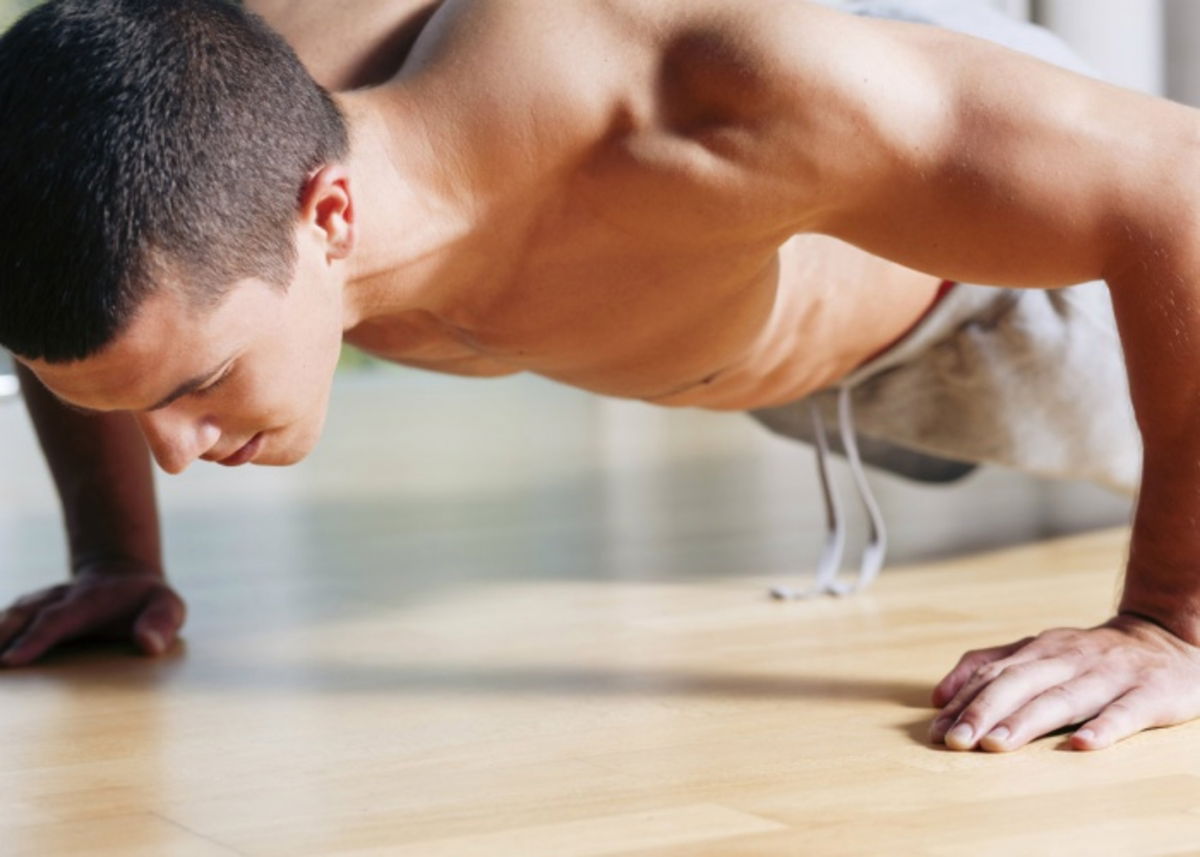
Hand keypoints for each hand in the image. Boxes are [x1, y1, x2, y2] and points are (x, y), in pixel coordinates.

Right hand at [0, 561, 185, 667]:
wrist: (123, 575)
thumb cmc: (149, 600)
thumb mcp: (169, 606)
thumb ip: (162, 623)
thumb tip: (149, 645)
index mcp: (89, 601)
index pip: (56, 620)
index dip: (34, 640)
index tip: (11, 661)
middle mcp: (59, 599)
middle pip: (22, 615)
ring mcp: (43, 603)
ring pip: (10, 615)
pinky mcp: (33, 611)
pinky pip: (8, 621)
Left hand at [929, 614, 1199, 751]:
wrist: (1167, 637)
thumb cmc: (1090, 656)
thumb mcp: (1038, 652)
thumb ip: (988, 666)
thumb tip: (939, 696)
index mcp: (1039, 651)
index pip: (993, 675)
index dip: (964, 703)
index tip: (938, 732)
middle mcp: (1069, 659)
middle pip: (1019, 684)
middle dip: (984, 712)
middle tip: (957, 741)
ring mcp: (1109, 675)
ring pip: (1063, 698)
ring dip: (1027, 721)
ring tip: (997, 744)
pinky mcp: (1151, 693)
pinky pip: (1126, 712)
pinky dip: (1104, 727)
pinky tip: (1081, 745)